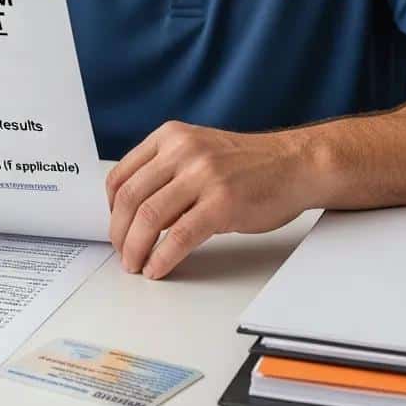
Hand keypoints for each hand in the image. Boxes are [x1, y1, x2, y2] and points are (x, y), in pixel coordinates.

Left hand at [105, 119, 314, 279]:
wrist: (295, 164)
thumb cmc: (248, 165)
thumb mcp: (199, 152)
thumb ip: (167, 171)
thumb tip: (132, 213)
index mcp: (171, 136)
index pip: (120, 175)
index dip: (111, 210)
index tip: (117, 229)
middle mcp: (183, 150)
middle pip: (129, 198)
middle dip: (119, 234)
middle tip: (122, 254)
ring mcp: (204, 175)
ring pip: (148, 217)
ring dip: (135, 249)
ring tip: (136, 265)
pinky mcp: (222, 203)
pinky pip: (178, 236)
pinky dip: (161, 258)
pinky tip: (157, 268)